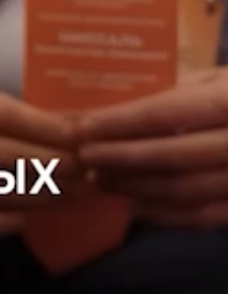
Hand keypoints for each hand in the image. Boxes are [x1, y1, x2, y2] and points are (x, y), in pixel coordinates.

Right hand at [0, 85, 82, 235]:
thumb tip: (69, 120)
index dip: (46, 126)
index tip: (82, 136)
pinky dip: (2, 222)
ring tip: (72, 194)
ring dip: (39, 194)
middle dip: (54, 164)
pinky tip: (26, 218)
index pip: (0, 114)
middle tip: (87, 170)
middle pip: (2, 153)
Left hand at [74, 70, 227, 229]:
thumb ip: (181, 87)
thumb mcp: (223, 77)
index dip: (119, 124)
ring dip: (137, 189)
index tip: (81, 128)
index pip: (165, 114)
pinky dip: (167, 216)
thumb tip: (116, 104)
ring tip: (103, 181)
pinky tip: (137, 208)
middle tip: (85, 158)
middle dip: (120, 159)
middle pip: (171, 157)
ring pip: (185, 191)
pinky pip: (206, 216)